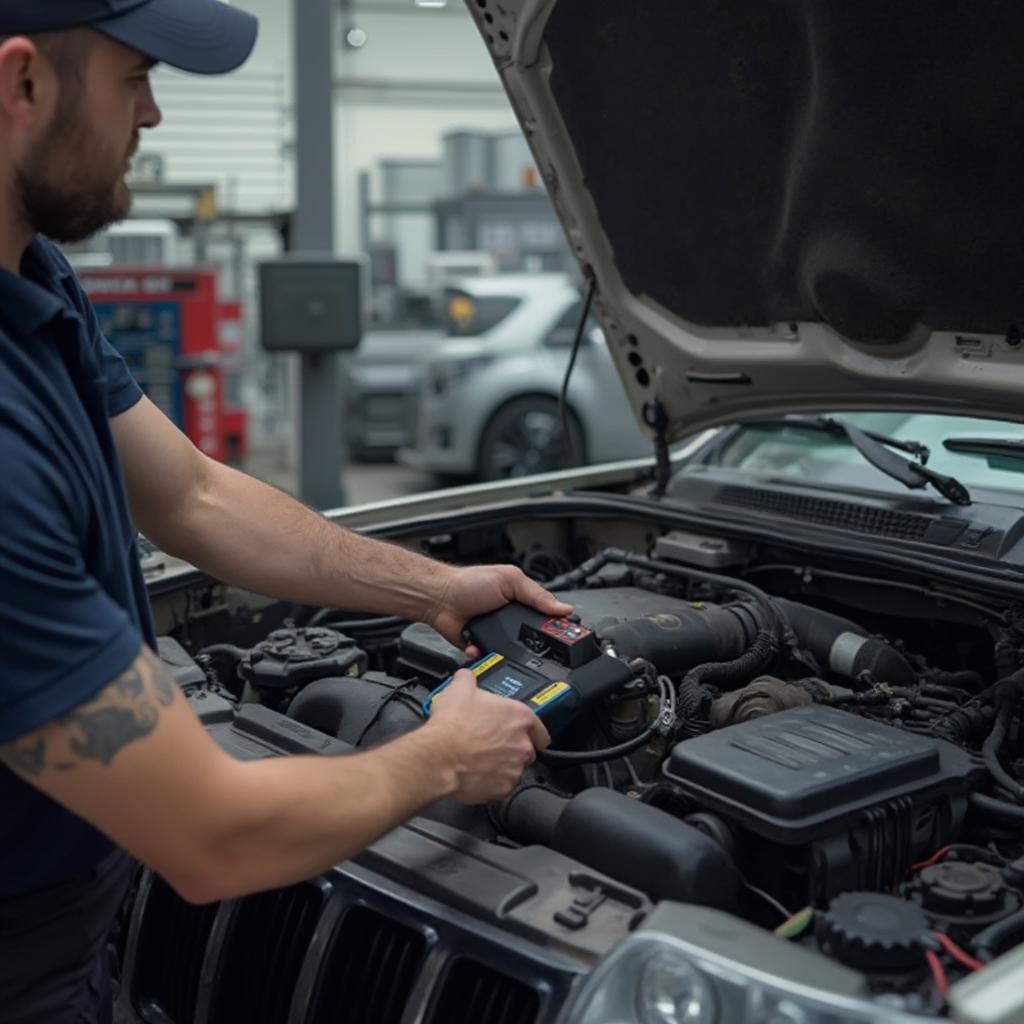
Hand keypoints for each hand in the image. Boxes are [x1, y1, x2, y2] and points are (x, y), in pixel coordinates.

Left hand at [427, 564, 572, 651]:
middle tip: (531, 646)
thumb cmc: (470, 583)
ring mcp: (495, 635)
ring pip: (510, 653)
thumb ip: (536, 594)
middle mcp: (509, 619)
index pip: (545, 617)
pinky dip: (484, 657)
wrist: (440, 598)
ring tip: (502, 646)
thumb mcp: (510, 580)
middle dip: (530, 644)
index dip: (555, 627)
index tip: (564, 636)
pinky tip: (479, 647)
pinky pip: (489, 660)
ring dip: (506, 652)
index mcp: (520, 601)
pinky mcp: (480, 648)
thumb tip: (563, 608)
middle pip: (530, 639)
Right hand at [427, 669, 549, 803]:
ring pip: (513, 769)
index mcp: (519, 717)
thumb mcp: (460, 688)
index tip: (522, 735)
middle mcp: (522, 744)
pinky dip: (491, 782)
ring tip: (480, 759)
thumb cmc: (452, 725)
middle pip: (526, 750)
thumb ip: (469, 679)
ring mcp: (514, 768)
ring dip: (501, 765)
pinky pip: (500, 786)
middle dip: (512, 748)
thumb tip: (466, 676)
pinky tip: (475, 773)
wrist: (438, 755)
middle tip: (491, 744)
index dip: (531, 732)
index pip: (541, 730)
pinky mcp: (502, 789)